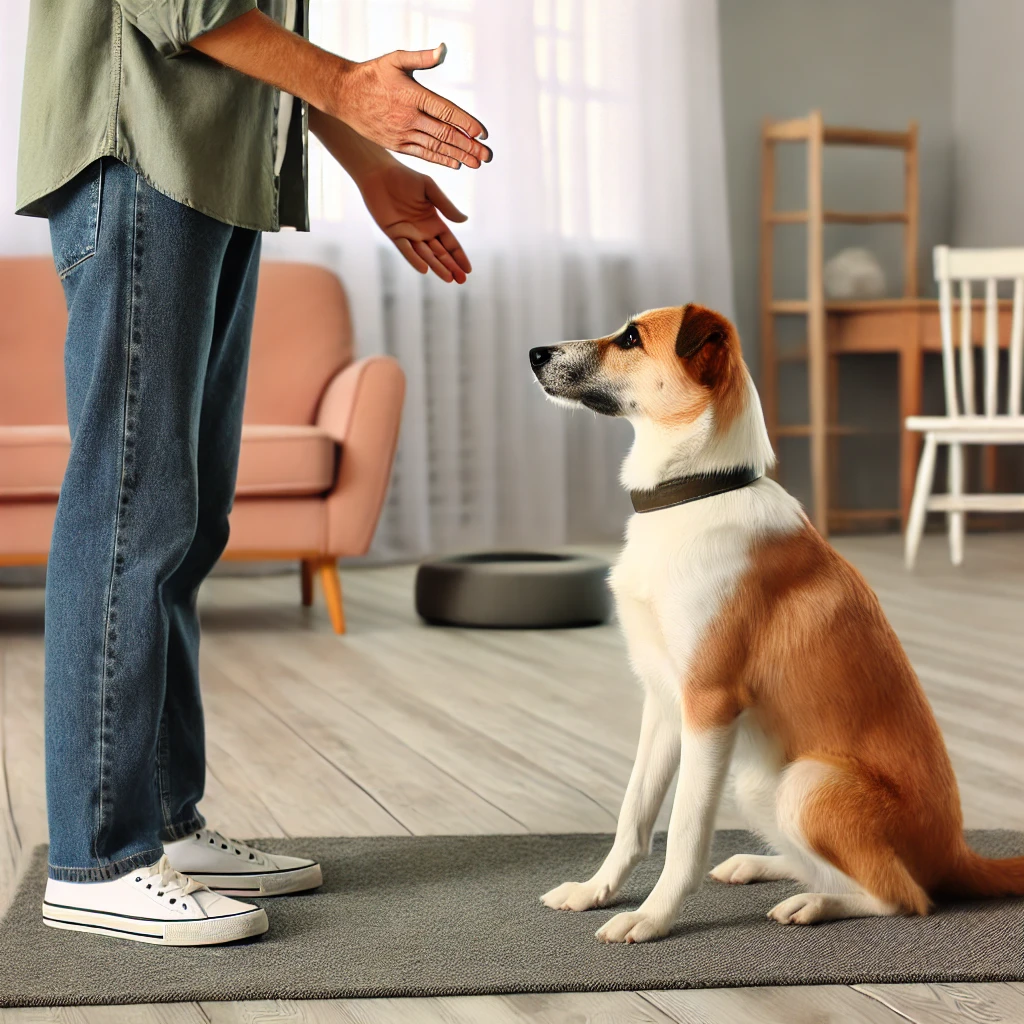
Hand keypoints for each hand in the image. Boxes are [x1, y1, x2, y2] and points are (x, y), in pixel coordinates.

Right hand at [331, 44, 491, 169]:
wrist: (344, 96)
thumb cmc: (372, 75)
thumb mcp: (395, 60)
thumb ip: (422, 57)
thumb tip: (443, 50)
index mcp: (413, 96)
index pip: (446, 112)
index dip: (466, 123)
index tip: (482, 133)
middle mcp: (409, 117)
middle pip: (445, 134)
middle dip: (469, 146)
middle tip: (487, 155)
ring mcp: (402, 133)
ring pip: (436, 147)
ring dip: (459, 156)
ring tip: (476, 163)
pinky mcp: (396, 144)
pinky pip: (423, 153)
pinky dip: (440, 159)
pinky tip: (455, 163)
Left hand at [358, 161, 471, 283]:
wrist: (379, 173)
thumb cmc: (405, 177)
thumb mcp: (430, 189)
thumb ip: (446, 205)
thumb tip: (464, 220)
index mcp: (434, 221)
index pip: (450, 243)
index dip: (459, 256)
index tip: (468, 270)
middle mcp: (422, 231)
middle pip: (440, 253)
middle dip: (451, 266)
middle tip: (462, 280)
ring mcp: (408, 234)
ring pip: (425, 255)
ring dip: (437, 267)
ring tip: (449, 279)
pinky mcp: (394, 233)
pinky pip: (406, 249)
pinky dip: (415, 259)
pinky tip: (425, 269)